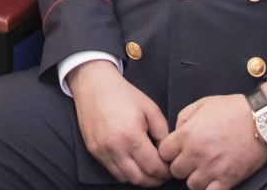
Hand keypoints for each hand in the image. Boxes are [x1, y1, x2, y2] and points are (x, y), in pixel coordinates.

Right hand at [67, 60, 170, 185]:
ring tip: (149, 170)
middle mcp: (115, 148)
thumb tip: (167, 153)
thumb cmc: (124, 95)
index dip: (166, 172)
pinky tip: (133, 163)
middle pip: (140, 179)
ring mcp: (102, 152)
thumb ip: (163, 133)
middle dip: (155, 180)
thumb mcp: (151, 109)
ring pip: (126, 179)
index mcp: (132, 136)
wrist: (94, 86)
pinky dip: (126, 173)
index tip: (171, 168)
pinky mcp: (94, 152)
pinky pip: (113, 172)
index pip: (154, 168)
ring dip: (140, 179)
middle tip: (163, 174)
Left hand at [162, 93, 266, 189]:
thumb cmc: (231, 109)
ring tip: (203, 169)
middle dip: (181, 165)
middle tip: (191, 159)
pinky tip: (213, 179)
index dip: (169, 152)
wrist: (261, 119)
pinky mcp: (228, 179)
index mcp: (187, 135)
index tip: (177, 150)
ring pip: (191, 185)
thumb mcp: (202, 104)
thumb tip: (176, 134)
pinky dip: (209, 188)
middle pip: (175, 171)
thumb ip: (183, 119)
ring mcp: (212, 168)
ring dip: (195, 178)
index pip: (163, 154)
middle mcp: (197, 154)